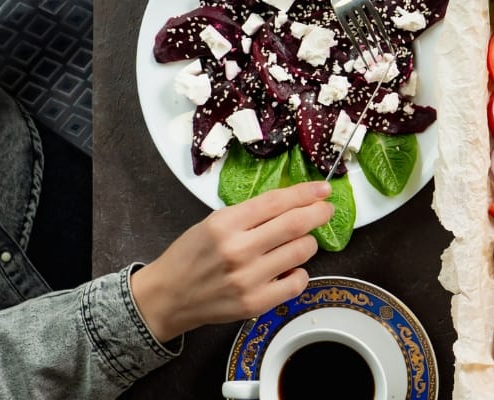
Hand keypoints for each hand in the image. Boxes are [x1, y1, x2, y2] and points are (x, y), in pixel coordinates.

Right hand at [130, 181, 334, 342]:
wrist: (167, 297)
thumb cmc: (192, 255)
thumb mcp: (214, 223)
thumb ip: (251, 214)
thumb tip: (294, 202)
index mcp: (225, 224)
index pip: (276, 202)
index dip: (306, 193)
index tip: (323, 190)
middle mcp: (238, 250)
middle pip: (295, 224)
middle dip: (318, 213)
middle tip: (326, 210)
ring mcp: (248, 279)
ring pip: (301, 251)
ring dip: (307, 243)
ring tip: (298, 242)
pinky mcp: (255, 303)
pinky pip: (298, 282)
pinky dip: (299, 272)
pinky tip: (288, 269)